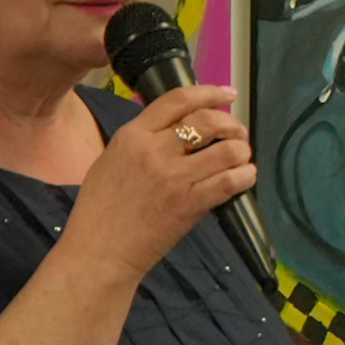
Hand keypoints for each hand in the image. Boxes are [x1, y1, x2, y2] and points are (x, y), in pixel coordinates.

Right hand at [61, 85, 252, 284]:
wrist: (98, 251)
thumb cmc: (99, 210)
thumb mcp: (111, 160)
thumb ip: (140, 140)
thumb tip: (173, 128)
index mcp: (132, 135)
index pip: (178, 100)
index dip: (209, 92)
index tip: (227, 94)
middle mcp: (155, 150)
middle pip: (208, 120)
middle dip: (231, 123)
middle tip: (238, 133)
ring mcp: (174, 178)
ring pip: (226, 149)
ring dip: (241, 150)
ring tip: (242, 157)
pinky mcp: (190, 204)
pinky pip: (229, 181)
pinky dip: (245, 175)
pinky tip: (246, 176)